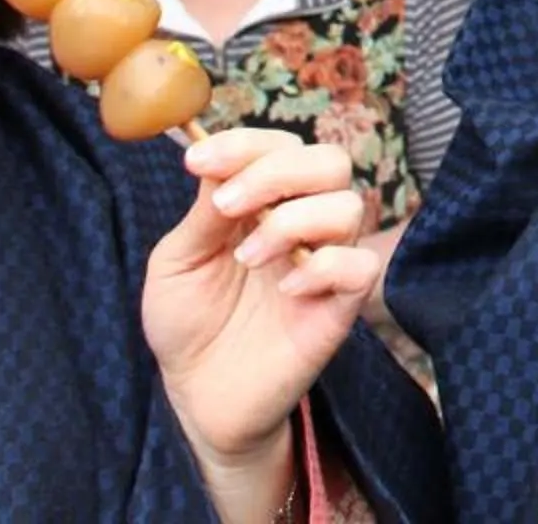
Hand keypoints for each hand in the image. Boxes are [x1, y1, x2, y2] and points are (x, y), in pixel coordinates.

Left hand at [144, 129, 375, 501]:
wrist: (197, 395)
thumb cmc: (187, 321)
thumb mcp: (177, 261)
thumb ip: (203, 213)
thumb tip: (213, 161)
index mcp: (264, 201)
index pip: (279, 145)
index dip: (244, 144)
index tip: (195, 162)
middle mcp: (303, 222)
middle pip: (329, 160)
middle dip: (277, 171)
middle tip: (229, 206)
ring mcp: (325, 262)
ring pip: (349, 206)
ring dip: (292, 220)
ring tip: (246, 258)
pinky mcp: (341, 307)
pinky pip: (360, 266)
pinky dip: (325, 266)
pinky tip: (285, 289)